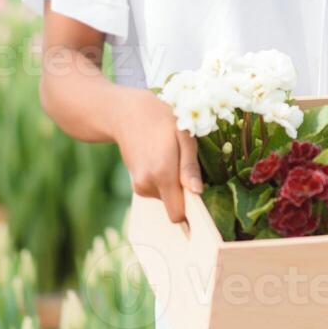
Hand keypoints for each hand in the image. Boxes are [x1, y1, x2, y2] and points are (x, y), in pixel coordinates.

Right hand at [114, 88, 202, 222]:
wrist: (128, 114)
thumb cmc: (162, 121)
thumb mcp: (184, 136)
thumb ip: (190, 167)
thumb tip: (197, 192)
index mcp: (162, 174)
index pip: (177, 214)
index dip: (191, 210)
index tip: (199, 199)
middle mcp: (147, 185)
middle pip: (174, 205)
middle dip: (184, 191)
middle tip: (184, 162)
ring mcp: (139, 186)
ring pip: (167, 197)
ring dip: (174, 183)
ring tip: (170, 156)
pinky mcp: (136, 184)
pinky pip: (159, 191)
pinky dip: (164, 180)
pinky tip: (161, 159)